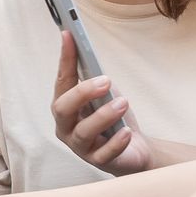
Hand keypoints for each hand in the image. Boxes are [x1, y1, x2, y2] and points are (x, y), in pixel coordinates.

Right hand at [51, 31, 150, 173]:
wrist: (134, 149)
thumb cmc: (114, 117)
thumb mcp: (105, 93)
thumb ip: (92, 75)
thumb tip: (82, 46)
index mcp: (65, 106)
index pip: (61, 81)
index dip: (64, 58)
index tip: (69, 34)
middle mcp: (66, 126)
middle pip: (63, 109)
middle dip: (82, 93)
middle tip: (106, 80)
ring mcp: (80, 146)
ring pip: (83, 132)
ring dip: (104, 116)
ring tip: (123, 103)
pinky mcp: (98, 162)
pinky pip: (103, 153)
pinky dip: (115, 142)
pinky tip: (126, 133)